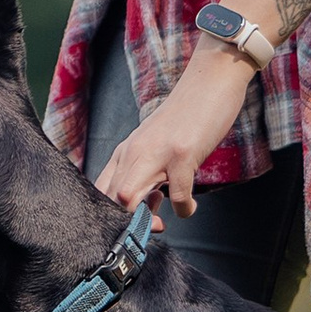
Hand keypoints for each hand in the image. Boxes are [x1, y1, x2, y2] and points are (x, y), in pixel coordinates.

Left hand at [93, 45, 255, 218]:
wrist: (209, 83)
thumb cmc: (185, 118)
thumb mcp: (156, 145)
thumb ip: (146, 173)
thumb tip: (147, 206)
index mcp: (125, 152)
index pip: (101, 190)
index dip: (109, 216)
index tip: (128, 226)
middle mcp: (134, 152)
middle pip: (109, 197)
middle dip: (123, 224)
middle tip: (147, 229)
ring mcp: (157, 152)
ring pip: (126, 196)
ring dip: (143, 220)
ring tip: (161, 222)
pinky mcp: (181, 153)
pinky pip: (177, 195)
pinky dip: (183, 209)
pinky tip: (189, 207)